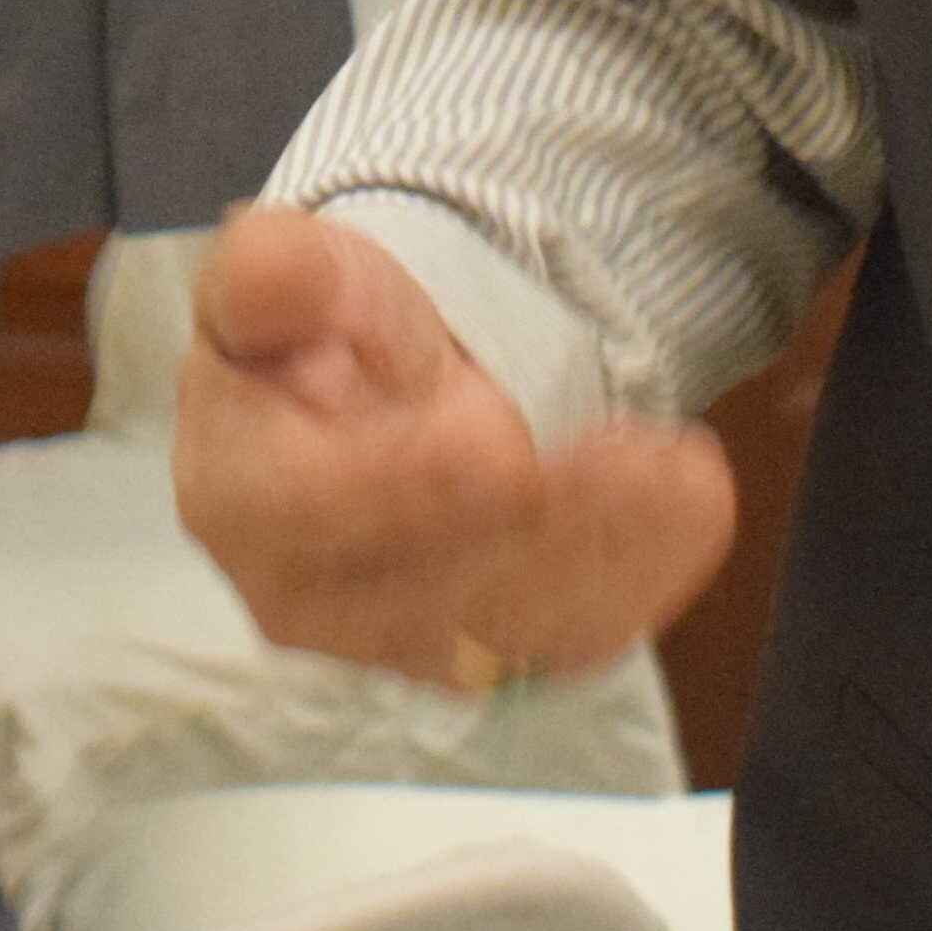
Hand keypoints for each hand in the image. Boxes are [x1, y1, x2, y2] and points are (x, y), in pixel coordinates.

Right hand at [171, 203, 737, 692]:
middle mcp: (311, 604)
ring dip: (617, 547)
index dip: (412, 481)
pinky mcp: (485, 664)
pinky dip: (643, 576)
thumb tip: (268, 266)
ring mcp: (401, 647)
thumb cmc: (317, 332)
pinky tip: (691, 507)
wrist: (363, 395)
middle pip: (441, 587)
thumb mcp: (291, 271)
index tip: (499, 435)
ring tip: (685, 469)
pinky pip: (574, 642)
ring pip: (521, 626)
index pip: (323, 513)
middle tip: (642, 450)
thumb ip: (279, 272)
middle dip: (545, 516)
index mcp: (240, 503)